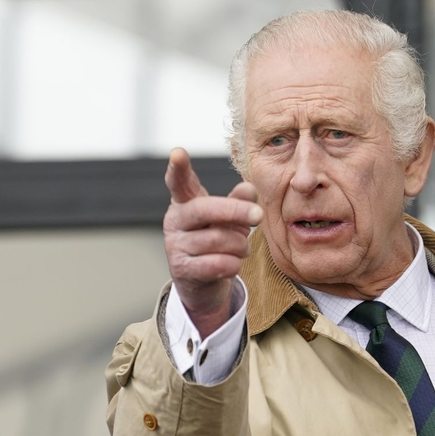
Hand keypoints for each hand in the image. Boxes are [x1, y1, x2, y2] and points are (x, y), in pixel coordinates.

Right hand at [163, 148, 262, 336]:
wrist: (202, 282)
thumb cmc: (216, 241)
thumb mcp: (229, 218)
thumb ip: (239, 201)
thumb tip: (249, 189)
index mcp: (185, 201)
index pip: (179, 182)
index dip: (178, 168)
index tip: (177, 153)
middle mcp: (175, 220)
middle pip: (205, 209)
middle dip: (235, 212)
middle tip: (259, 214)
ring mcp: (175, 245)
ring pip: (218, 240)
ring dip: (240, 245)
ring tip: (242, 248)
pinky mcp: (182, 269)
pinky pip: (217, 263)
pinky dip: (233, 264)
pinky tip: (233, 263)